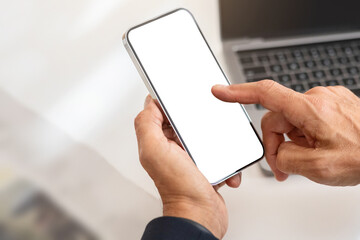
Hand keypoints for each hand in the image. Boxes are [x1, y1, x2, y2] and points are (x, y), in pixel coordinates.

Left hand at [134, 95, 241, 238]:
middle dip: (197, 122)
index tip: (183, 102)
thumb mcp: (155, 150)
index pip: (160, 114)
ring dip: (214, 141)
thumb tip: (150, 102)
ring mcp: (189, 158)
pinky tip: (222, 166)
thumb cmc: (180, 189)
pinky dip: (224, 159)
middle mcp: (171, 150)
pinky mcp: (206, 166)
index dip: (170, 105)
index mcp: (157, 143)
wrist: (201, 215)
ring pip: (204, 137)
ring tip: (216, 148)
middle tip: (204, 125)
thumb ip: (147, 124)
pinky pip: (218, 153)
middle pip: (184, 123)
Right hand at [212, 80, 359, 185]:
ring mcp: (326, 100)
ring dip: (293, 142)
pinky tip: (318, 149)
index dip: (237, 93)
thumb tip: (277, 154)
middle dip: (277, 144)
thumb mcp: (318, 168)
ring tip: (308, 161)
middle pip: (277, 119)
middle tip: (285, 167)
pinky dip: (305, 136)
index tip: (220, 92)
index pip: (264, 94)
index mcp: (310, 109)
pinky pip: (307, 119)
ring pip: (292, 121)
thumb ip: (286, 160)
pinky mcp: (333, 104)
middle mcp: (317, 98)